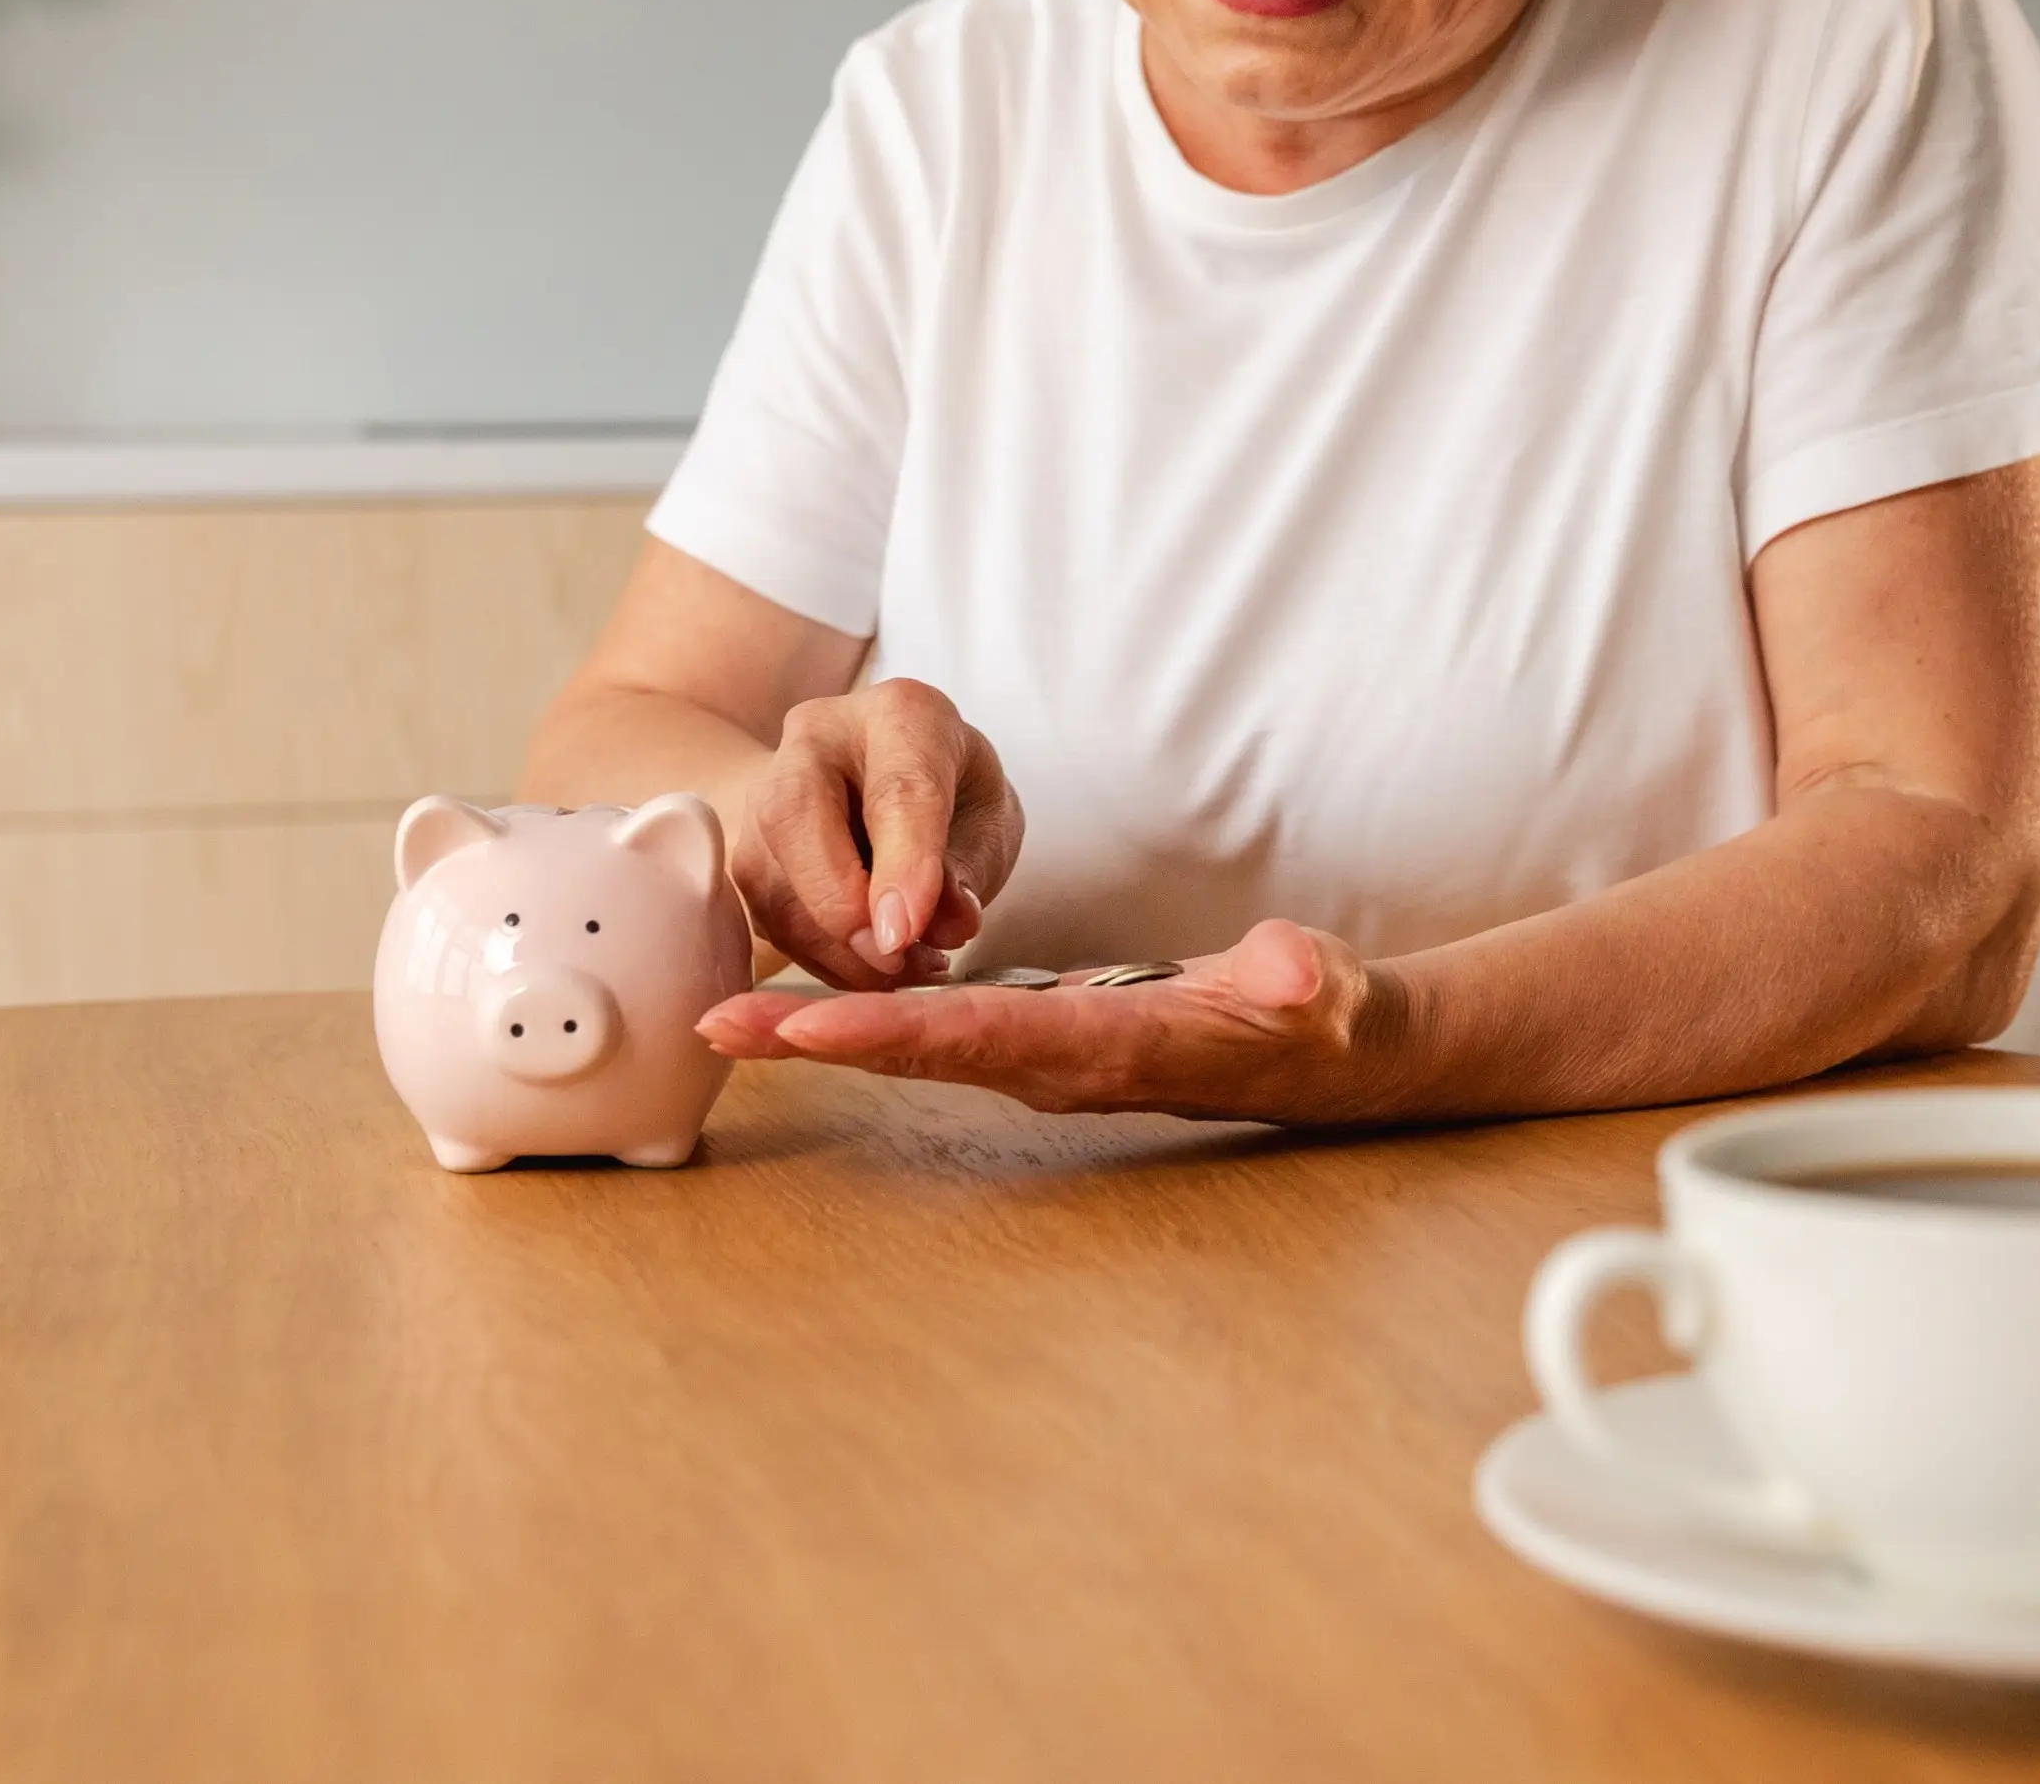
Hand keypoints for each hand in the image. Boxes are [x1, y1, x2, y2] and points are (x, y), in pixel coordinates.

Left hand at [696, 920, 1409, 1123]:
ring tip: (728, 1019)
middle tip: (716, 1026)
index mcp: (1109, 1046)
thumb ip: (1304, 984)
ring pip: (916, 1042)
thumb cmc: (1321, 1016)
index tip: (807, 1025)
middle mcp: (1056, 1064)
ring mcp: (1043, 1057)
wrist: (1323, 1052)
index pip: (986, 1036)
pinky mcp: (1040, 1037)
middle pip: (919, 1050)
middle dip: (817, 1040)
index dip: (895, 1032)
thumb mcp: (1322, 993)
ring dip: (822, 1033)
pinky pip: (937, 1030)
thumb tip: (1291, 974)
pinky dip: (866, 1021)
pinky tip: (805, 1008)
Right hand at [730, 679, 1022, 991]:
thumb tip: (947, 926)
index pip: (896, 788)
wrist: (884, 785)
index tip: (904, 931)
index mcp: (901, 715)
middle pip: (797, 815)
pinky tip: (869, 966)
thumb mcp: (988, 823)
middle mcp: (818, 737)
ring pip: (773, 879)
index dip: (901, 865)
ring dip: (835, 948)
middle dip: (841, 904)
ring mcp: (767, 790)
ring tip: (904, 968)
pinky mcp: (746, 853)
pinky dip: (819, 959)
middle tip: (892, 958)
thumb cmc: (951, 795)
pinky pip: (766, 917)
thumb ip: (967, 872)